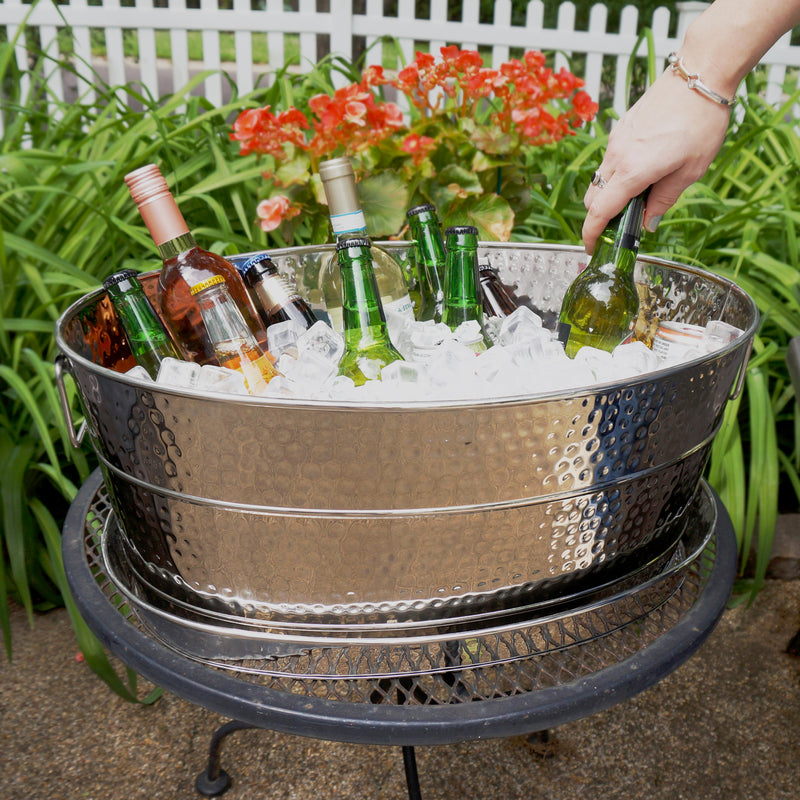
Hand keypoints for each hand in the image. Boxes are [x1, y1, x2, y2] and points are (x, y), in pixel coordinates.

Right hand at [582, 68, 731, 252]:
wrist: (699, 74)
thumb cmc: (701, 120)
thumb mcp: (691, 170)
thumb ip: (664, 200)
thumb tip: (648, 222)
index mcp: (633, 171)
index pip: (600, 212)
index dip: (591, 234)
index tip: (591, 248)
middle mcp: (617, 157)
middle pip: (593, 198)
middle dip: (599, 216)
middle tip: (620, 225)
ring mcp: (616, 141)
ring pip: (599, 179)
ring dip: (610, 194)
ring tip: (639, 195)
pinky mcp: (620, 130)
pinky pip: (610, 161)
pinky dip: (617, 175)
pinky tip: (643, 169)